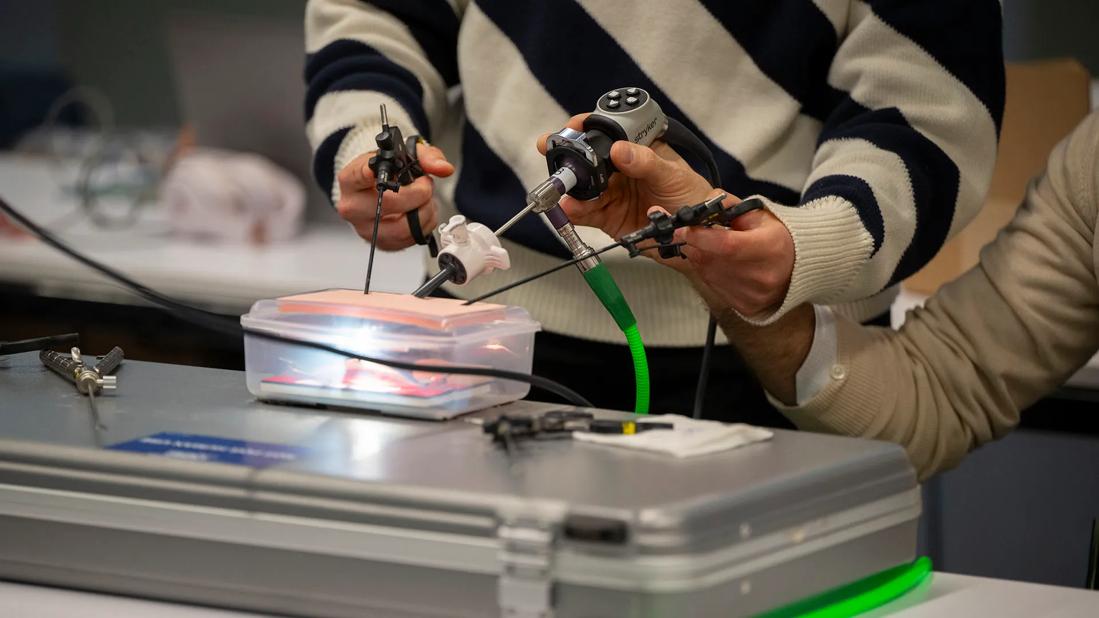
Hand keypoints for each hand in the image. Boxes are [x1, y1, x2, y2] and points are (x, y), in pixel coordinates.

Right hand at [335, 143, 453, 249]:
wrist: (381, 189)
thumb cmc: (388, 172)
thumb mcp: (404, 154)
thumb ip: (426, 157)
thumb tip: (443, 168)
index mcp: (351, 180)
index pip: (358, 177)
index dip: (373, 175)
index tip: (388, 172)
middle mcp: (353, 207)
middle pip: (388, 204)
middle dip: (418, 194)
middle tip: (425, 184)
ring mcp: (367, 229)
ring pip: (403, 228)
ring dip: (425, 212)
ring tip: (426, 199)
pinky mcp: (383, 244)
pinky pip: (410, 240)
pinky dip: (425, 225)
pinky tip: (422, 211)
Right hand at [536, 114, 713, 239]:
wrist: (698, 237)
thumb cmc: (692, 197)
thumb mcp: (672, 175)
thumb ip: (646, 162)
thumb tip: (620, 149)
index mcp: (637, 148)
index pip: (608, 131)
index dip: (588, 127)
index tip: (574, 126)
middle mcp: (620, 168)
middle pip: (588, 158)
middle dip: (569, 156)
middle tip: (553, 150)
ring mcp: (612, 192)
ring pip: (583, 186)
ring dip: (570, 187)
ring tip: (561, 189)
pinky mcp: (607, 216)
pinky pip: (586, 212)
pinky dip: (575, 211)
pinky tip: (570, 208)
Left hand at [675, 204, 794, 317]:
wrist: (797, 268)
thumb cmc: (777, 238)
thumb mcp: (759, 215)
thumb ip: (729, 206)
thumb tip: (701, 206)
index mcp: (769, 247)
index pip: (726, 244)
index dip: (699, 236)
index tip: (683, 229)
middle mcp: (762, 275)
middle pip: (712, 260)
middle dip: (695, 245)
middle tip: (694, 235)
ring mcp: (754, 294)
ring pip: (708, 275)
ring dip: (700, 259)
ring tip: (710, 248)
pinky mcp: (746, 306)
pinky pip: (714, 288)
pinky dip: (709, 274)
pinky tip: (720, 264)